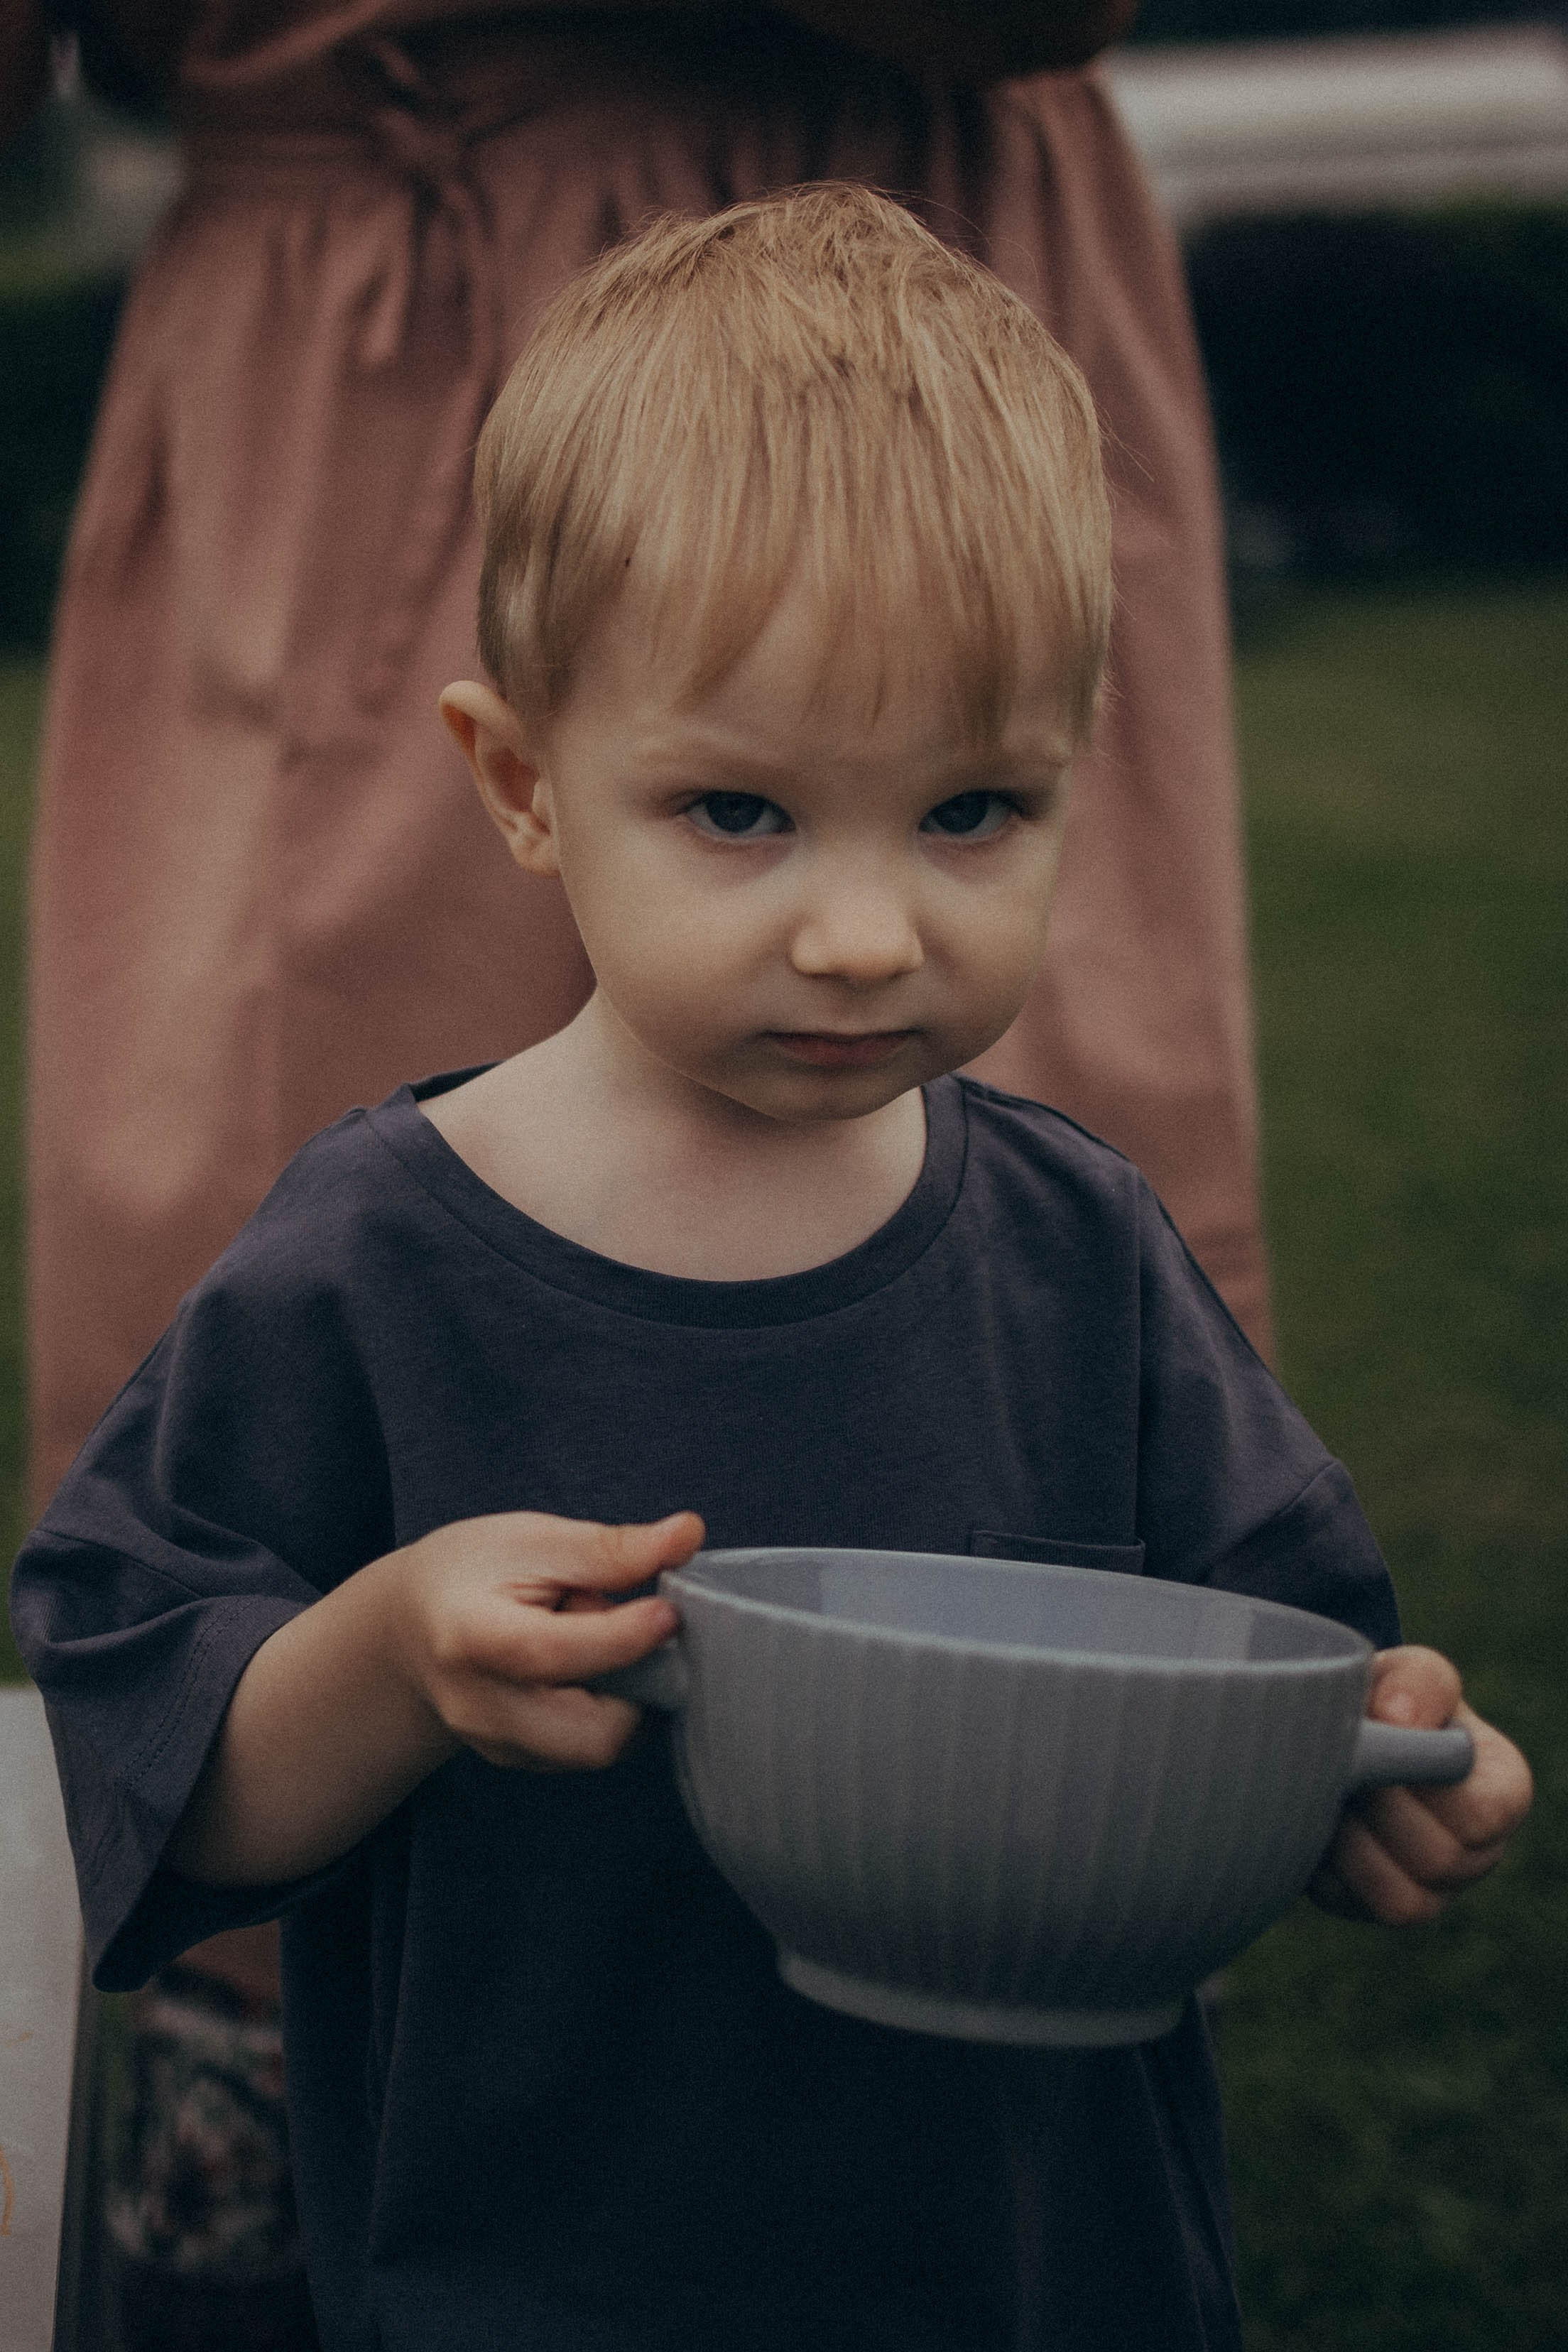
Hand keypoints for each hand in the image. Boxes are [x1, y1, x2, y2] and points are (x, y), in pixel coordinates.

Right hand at [392, 1507, 704, 1772]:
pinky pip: (590, 1750)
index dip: (623, 1637)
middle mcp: (479, 1708)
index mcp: (470, 1637)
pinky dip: (611, 1711)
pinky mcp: (519, 1762)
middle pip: (590, 1734)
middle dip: (638, 1684)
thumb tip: (690, 1534)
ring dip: (626, 1695)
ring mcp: (497, 1746)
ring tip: (595, 1640)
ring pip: (600, 1747)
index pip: (554, 1653)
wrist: (410, 1631)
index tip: (671, 1610)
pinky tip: (587, 1666)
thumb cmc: (471, 1572)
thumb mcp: (531, 1539)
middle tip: (633, 1625)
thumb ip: (609, 1547)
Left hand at [1310, 1645, 1532, 1924]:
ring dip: (1350, 1840)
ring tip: (1325, 1788)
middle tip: (1341, 1760)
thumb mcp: (1410, 1674)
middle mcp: (1478, 1853)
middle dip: (1378, 1805)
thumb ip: (1419, 1681)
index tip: (1384, 1738)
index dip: (1422, 1780)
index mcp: (1502, 1792)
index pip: (1485, 1813)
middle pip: (1440, 1860)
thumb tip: (1398, 1719)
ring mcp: (1430, 1890)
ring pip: (1401, 1900)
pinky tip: (1310, 1817)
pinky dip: (1322, 1862)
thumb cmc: (1389, 1699)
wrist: (1343, 1732)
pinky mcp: (1372, 1907)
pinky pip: (1351, 1905)